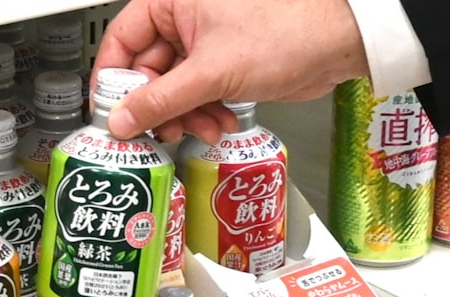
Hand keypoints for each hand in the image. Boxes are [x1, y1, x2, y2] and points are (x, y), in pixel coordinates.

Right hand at [93, 0, 369, 142]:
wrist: (341, 42)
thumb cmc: (288, 31)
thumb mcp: (211, 73)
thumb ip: (159, 101)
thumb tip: (120, 120)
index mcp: (173, 2)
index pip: (121, 41)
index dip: (112, 79)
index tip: (108, 112)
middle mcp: (185, 20)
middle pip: (147, 70)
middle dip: (158, 106)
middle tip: (159, 131)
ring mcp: (205, 43)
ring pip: (173, 88)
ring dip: (184, 116)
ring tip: (201, 128)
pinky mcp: (223, 64)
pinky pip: (197, 94)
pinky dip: (204, 113)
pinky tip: (219, 122)